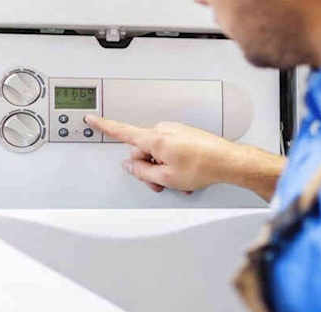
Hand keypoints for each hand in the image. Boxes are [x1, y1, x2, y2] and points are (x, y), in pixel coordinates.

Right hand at [85, 116, 285, 201]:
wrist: (228, 161)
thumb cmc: (202, 167)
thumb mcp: (166, 177)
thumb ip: (142, 172)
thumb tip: (130, 166)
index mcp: (155, 139)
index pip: (122, 131)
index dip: (105, 126)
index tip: (92, 118)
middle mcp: (163, 131)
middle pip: (141, 151)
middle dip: (148, 169)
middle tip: (160, 183)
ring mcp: (175, 132)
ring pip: (156, 152)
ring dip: (162, 169)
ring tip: (177, 181)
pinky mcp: (183, 135)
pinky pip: (169, 149)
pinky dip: (172, 164)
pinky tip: (184, 175)